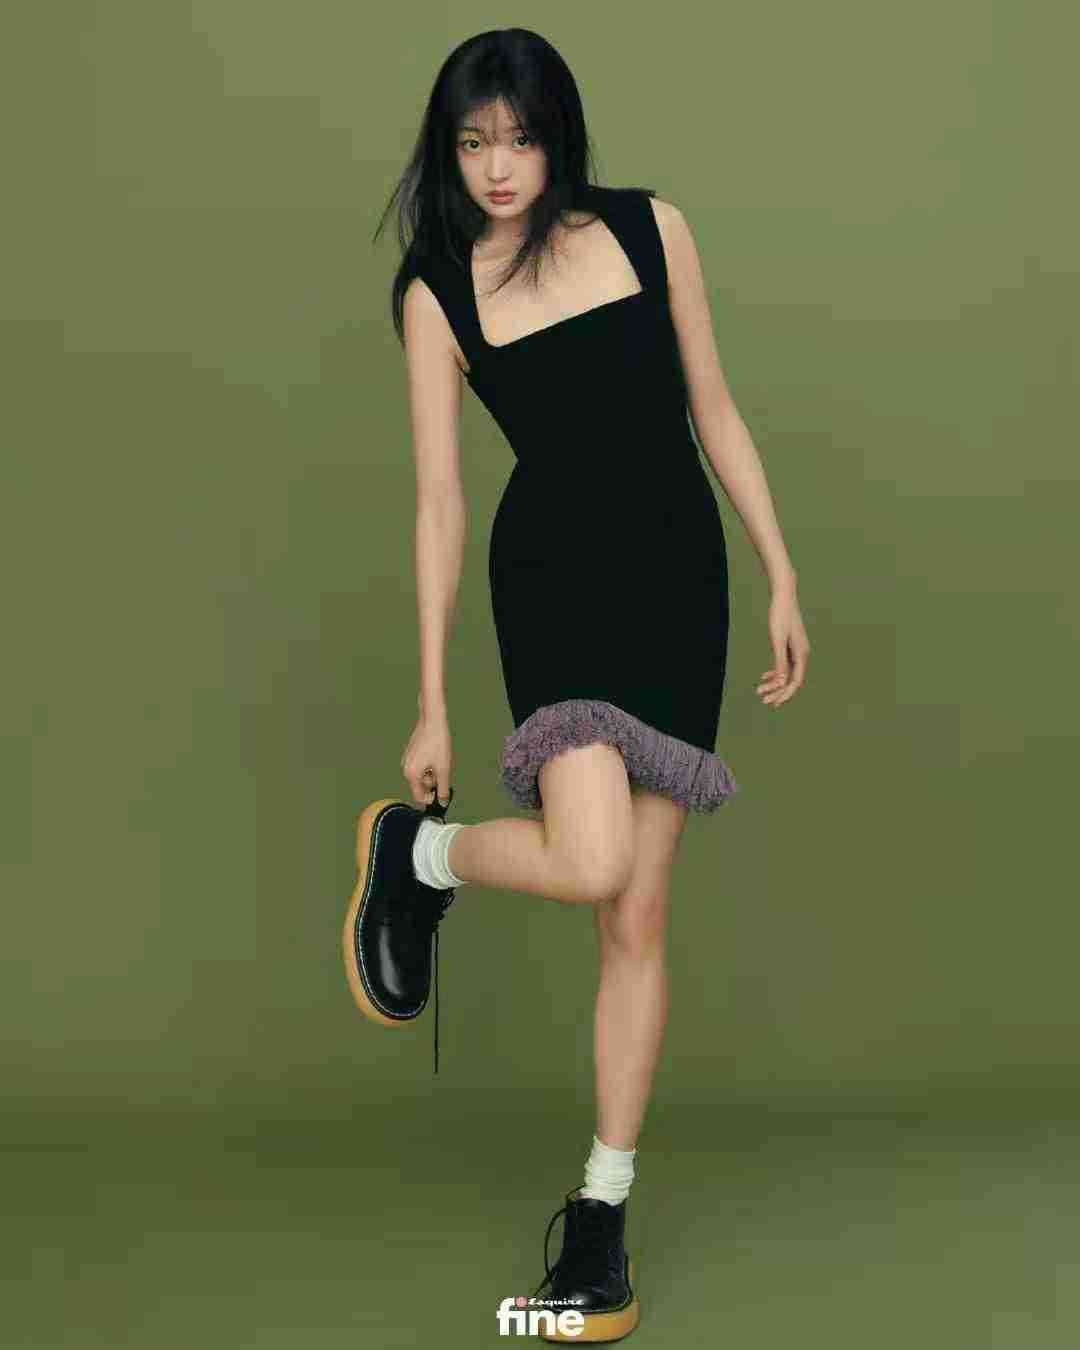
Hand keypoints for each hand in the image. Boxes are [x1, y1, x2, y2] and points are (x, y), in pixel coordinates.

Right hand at [400, 710, 452, 806]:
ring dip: (432, 774)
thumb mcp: (443, 769)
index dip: (431, 799)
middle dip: (433, 783)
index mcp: (411, 774)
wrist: (432, 721)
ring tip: (441, 761)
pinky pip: (420, 767)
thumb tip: (443, 801)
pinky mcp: (411, 754)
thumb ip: (443, 788)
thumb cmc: (437, 742)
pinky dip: (429, 766)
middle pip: (420, 786)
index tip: (442, 795)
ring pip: (421, 776)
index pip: (419, 797)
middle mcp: (406, 769)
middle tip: (444, 771)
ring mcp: (407, 760)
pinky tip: (436, 756)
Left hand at [755, 583, 809, 708]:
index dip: (784, 695)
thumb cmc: (780, 616)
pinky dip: (774, 672)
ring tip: (759, 691)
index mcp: (801, 655)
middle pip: (791, 680)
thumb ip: (779, 662)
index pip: (795, 682)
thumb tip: (780, 682)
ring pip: (786, 673)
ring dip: (774, 684)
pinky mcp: (790, 645)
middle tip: (763, 701)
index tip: (772, 703)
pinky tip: (764, 677)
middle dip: (777, 692)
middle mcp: (801, 654)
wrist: (783, 596)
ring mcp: (796, 650)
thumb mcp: (777, 641)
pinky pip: (784, 665)